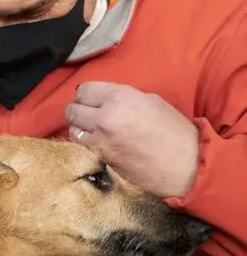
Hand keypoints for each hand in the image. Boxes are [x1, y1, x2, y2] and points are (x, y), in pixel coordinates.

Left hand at [65, 82, 199, 198]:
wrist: (184, 165)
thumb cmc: (173, 131)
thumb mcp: (150, 101)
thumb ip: (123, 98)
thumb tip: (105, 101)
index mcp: (119, 98)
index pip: (84, 90)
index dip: (85, 95)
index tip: (90, 100)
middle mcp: (105, 117)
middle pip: (72, 110)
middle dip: (77, 111)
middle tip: (86, 115)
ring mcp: (100, 141)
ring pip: (73, 131)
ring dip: (78, 129)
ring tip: (90, 131)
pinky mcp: (100, 160)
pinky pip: (81, 148)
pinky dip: (84, 145)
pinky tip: (95, 145)